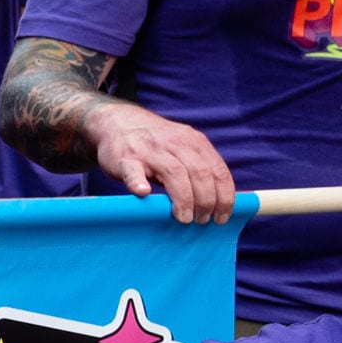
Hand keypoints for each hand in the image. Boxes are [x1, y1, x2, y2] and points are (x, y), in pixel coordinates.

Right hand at [89, 101, 234, 221]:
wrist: (117, 122)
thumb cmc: (154, 144)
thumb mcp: (183, 147)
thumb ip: (199, 168)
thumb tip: (218, 202)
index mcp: (195, 142)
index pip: (218, 171)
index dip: (224, 196)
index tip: (222, 217)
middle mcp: (176, 143)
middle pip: (200, 173)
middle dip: (206, 201)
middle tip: (202, 220)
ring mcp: (150, 150)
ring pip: (174, 173)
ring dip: (183, 199)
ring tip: (184, 218)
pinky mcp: (125, 158)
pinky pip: (133, 171)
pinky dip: (138, 182)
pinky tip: (143, 193)